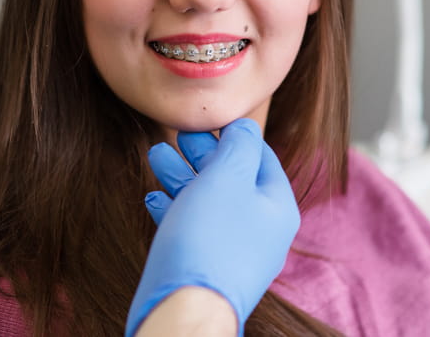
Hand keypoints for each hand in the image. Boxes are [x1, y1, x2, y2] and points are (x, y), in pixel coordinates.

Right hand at [126, 118, 299, 335]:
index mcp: (276, 207)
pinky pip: (192, 230)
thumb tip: (244, 127)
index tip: (205, 121)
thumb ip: (239, 146)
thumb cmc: (210, 238)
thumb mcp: (228, 176)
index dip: (232, 135)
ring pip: (208, 203)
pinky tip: (153, 198)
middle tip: (177, 135)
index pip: (261, 157)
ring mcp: (233, 252)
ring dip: (181, 176)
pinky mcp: (205, 268)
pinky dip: (173, 209)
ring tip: (155, 156)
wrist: (186, 308)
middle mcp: (260, 231)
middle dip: (201, 154)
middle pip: (232, 179)